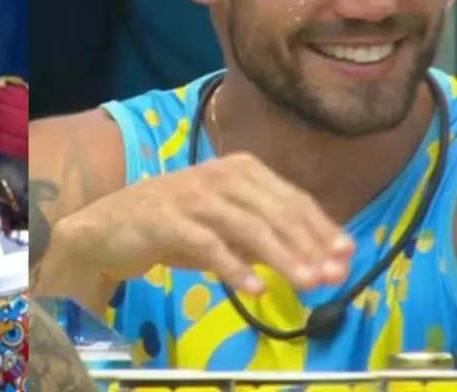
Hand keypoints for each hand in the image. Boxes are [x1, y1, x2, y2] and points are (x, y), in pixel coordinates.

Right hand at [57, 152, 353, 293]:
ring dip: (281, 257)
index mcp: (241, 169)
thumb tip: (321, 262)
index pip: (292, 198)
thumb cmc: (175, 225)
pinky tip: (256, 288)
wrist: (110, 225)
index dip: (322, 228)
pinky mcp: (168, 218)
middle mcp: (221, 174)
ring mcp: (194, 195)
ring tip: (305, 283)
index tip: (346, 257)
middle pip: (276, 211)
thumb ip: (268, 243)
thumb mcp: (227, 230)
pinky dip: (234, 267)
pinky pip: (209, 244)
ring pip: (248, 226)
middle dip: (308, 245)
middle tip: (331, 277)